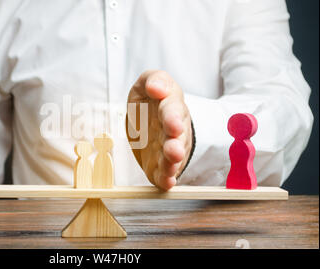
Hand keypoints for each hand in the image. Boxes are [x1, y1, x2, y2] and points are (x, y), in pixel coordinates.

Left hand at [126, 70, 192, 190]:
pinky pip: (165, 173)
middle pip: (176, 137)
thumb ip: (154, 80)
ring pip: (173, 157)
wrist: (150, 120)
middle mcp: (174, 129)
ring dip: (172, 163)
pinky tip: (167, 182)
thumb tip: (156, 87)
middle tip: (174, 151)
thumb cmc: (150, 101)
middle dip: (175, 144)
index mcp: (170, 106)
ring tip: (170, 167)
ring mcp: (169, 148)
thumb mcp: (149, 83)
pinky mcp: (161, 165)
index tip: (173, 126)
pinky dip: (166, 178)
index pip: (172, 110)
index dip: (172, 119)